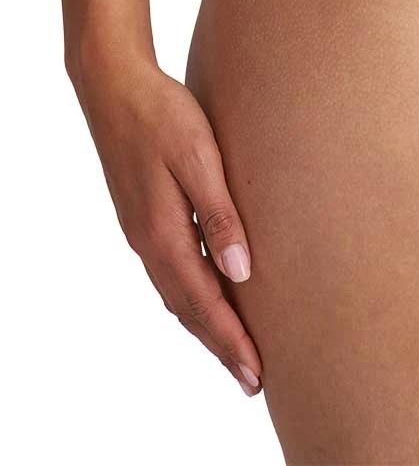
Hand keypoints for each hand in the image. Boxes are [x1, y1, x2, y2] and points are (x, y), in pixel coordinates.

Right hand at [71, 51, 261, 396]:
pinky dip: (190, 298)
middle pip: (188, 310)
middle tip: (252, 379)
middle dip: (221, 346)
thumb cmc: (163, 115)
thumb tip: (241, 272)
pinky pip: (169, 274)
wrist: (115, 86)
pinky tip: (206, 297)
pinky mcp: (144, 217)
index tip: (256, 372)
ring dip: (205, 326)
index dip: (231, 340)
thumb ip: (220, 214)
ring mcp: (142, 232)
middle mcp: (149, 242)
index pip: (204, 303)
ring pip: (177, 295)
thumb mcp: (199, 158)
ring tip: (233, 349)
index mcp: (163, 233)